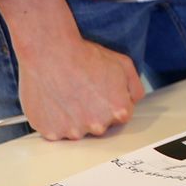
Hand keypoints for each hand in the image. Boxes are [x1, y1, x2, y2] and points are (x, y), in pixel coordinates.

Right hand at [16, 37, 145, 140]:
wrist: (50, 53)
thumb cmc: (85, 57)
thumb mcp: (124, 64)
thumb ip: (135, 88)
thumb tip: (131, 102)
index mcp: (119, 111)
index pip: (121, 116)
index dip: (111, 102)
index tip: (100, 92)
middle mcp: (98, 125)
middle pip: (99, 125)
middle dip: (94, 112)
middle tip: (83, 92)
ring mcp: (73, 131)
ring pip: (77, 130)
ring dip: (73, 119)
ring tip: (67, 95)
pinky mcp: (50, 132)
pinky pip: (56, 132)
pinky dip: (55, 121)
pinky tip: (55, 102)